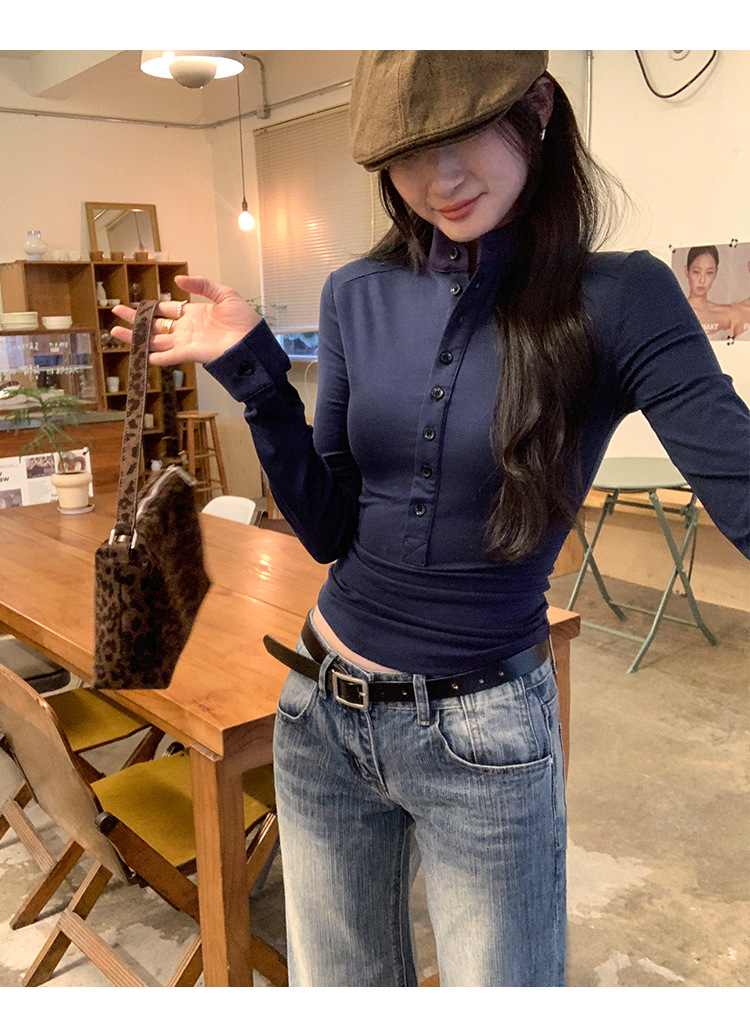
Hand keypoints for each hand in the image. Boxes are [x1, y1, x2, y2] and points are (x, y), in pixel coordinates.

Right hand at [110, 276, 261, 364]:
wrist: (253, 342)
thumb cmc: (244, 320)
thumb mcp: (225, 295)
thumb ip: (203, 285)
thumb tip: (178, 280)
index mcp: (193, 313)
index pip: (167, 310)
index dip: (151, 308)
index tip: (136, 305)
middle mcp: (186, 328)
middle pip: (155, 324)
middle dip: (136, 319)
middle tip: (116, 313)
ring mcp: (186, 342)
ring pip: (155, 340)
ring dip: (136, 337)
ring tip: (115, 332)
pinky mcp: (190, 353)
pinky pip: (168, 355)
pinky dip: (154, 355)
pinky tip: (139, 354)